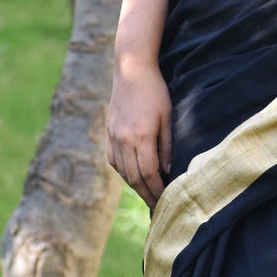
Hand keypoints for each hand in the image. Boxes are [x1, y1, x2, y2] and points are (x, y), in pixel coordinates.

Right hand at [106, 61, 172, 210]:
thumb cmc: (156, 91)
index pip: (149, 173)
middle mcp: (124, 140)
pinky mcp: (108, 133)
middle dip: (147, 194)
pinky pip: (113, 161)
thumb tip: (168, 171)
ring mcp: (113, 137)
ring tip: (148, 195)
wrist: (131, 70)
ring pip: (123, 171)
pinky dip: (124, 173)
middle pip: (134, 177)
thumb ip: (167, 145)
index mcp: (141, 136)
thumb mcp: (168, 116)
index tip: (167, 200)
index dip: (158, 190)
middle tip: (158, 207)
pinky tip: (133, 177)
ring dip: (135, 186)